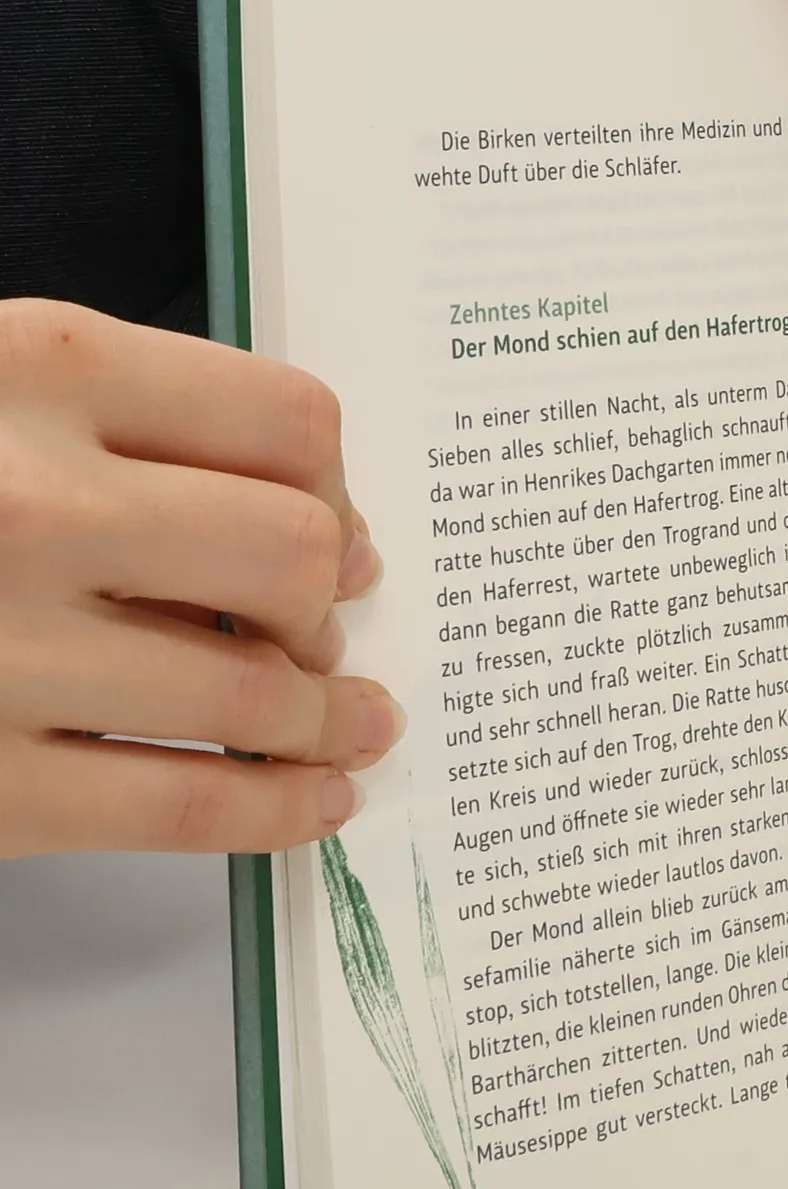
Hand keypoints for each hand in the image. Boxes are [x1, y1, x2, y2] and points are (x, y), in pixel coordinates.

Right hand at [0, 301, 403, 857]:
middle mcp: (30, 502)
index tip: (343, 536)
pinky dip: (276, 815)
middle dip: (324, 608)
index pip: (283, 420)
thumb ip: (124, 426)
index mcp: (39, 373)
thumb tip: (316, 530)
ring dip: (329, 723)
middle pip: (290, 554)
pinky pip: (184, 810)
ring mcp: (6, 650)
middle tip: (326, 639)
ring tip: (352, 728)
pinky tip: (309, 805)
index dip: (338, 491)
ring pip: (257, 695)